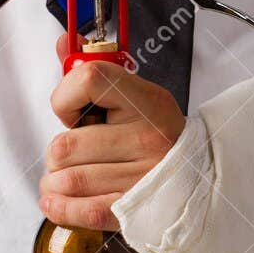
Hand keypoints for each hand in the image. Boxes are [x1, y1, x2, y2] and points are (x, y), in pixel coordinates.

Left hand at [39, 33, 185, 228]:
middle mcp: (146, 138)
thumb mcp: (133, 93)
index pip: (89, 80)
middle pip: (67, 144)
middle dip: (57, 151)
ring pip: (68, 178)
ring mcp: (141, 177)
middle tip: (69, 151)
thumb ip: (93, 69)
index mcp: (146, 101)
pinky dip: (59, 206)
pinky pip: (81, 210)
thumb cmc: (157, 131)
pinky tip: (55, 199)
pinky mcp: (132, 209)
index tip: (72, 110)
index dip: (66, 96)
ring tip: (63, 177)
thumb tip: (63, 42)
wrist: (199, 172)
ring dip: (54, 180)